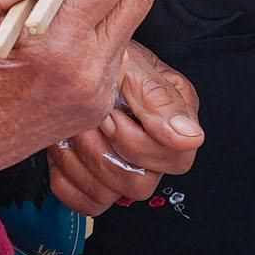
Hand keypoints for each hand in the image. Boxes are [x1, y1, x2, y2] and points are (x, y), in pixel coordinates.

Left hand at [45, 44, 203, 216]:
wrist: (70, 57)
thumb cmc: (102, 53)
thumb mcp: (129, 65)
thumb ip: (159, 100)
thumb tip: (191, 137)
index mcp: (176, 119)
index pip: (175, 159)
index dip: (136, 142)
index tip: (111, 114)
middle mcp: (157, 150)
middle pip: (140, 185)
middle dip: (103, 153)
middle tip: (88, 121)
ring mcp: (128, 169)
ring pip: (110, 196)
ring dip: (80, 163)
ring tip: (72, 130)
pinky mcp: (98, 182)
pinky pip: (86, 202)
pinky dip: (67, 179)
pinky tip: (63, 148)